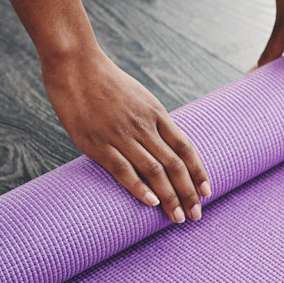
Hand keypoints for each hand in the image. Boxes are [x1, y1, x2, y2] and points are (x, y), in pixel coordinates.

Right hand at [42, 49, 209, 223]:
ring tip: (178, 217)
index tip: (208, 192)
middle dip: (188, 192)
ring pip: (154, 170)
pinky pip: (123, 169)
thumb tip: (163, 143)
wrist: (75, 64)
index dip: (198, 172)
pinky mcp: (97, 143)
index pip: (185, 148)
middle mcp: (144, 126)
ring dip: (169, 197)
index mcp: (156, 114)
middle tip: (196, 215)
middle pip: (174, 164)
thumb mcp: (138, 97)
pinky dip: (139, 188)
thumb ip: (151, 120)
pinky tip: (151, 203)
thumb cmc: (106, 82)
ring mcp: (121, 135)